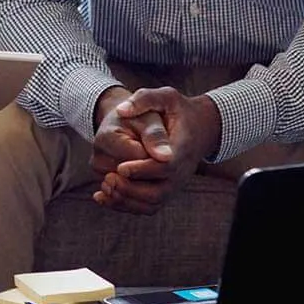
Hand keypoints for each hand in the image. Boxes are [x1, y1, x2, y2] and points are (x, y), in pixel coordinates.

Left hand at [92, 87, 222, 215]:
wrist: (199, 127)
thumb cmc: (178, 110)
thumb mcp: (166, 97)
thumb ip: (145, 99)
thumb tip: (122, 111)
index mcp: (181, 149)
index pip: (164, 167)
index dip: (141, 170)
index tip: (120, 167)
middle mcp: (180, 172)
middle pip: (158, 192)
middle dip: (130, 189)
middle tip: (109, 178)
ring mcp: (174, 184)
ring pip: (151, 204)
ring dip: (126, 200)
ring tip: (104, 186)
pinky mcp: (166, 190)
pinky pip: (147, 207)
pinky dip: (125, 206)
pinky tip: (103, 197)